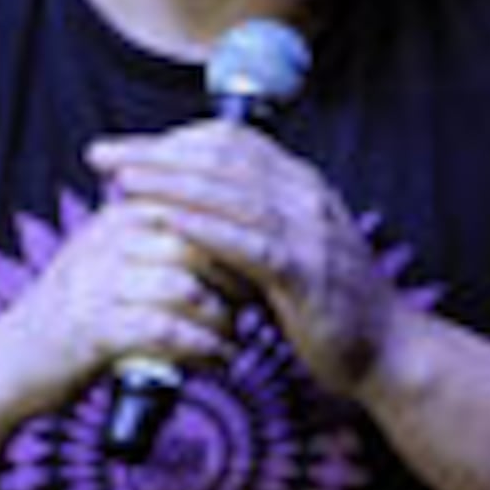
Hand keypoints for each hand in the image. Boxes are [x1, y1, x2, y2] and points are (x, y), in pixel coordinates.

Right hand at [0, 169, 250, 413]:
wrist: (10, 362)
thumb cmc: (76, 315)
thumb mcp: (115, 261)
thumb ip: (164, 242)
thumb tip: (233, 239)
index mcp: (119, 217)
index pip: (197, 205)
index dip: (239, 236)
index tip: (265, 262)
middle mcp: (108, 240)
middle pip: (199, 243)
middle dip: (240, 277)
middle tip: (260, 303)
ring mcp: (98, 282)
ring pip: (187, 288)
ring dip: (224, 319)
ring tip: (236, 337)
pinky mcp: (93, 328)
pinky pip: (165, 331)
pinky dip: (202, 348)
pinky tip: (218, 360)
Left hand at [88, 120, 398, 401]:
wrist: (388, 349)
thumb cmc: (329, 304)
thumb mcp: (290, 249)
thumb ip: (250, 224)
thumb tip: (190, 210)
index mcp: (301, 185)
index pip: (230, 142)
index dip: (173, 140)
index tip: (126, 148)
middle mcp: (307, 196)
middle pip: (221, 159)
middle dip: (155, 154)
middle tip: (102, 154)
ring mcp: (310, 232)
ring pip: (229, 195)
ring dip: (170, 185)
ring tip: (122, 181)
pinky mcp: (306, 273)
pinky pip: (247, 244)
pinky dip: (204, 229)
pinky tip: (167, 222)